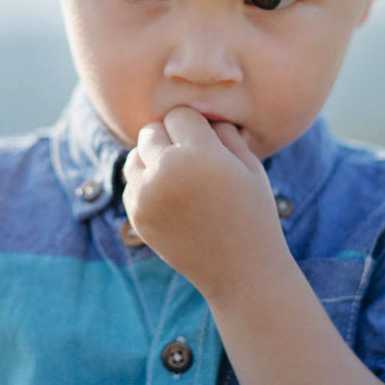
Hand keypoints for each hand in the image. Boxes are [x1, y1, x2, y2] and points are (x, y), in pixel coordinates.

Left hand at [122, 106, 287, 299]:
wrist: (242, 271)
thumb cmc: (252, 212)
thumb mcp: (250, 165)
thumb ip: (224, 132)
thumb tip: (201, 113)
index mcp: (200, 154)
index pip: (180, 115)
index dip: (195, 127)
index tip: (209, 144)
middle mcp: (167, 171)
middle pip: (151, 130)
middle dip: (170, 138)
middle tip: (192, 159)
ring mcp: (147, 195)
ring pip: (134, 155)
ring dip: (152, 159)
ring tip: (178, 176)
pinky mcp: (136, 215)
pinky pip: (131, 183)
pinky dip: (146, 185)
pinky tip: (171, 198)